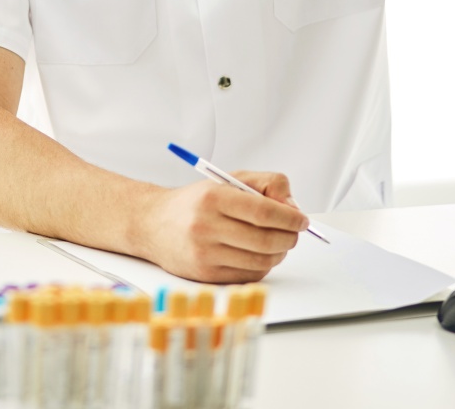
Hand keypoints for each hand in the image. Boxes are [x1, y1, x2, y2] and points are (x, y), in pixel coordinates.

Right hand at [142, 172, 307, 282]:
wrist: (153, 224)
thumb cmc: (194, 202)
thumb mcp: (226, 180)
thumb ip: (264, 184)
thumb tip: (292, 206)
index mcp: (212, 196)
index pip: (263, 211)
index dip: (289, 217)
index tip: (301, 219)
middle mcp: (206, 225)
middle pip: (265, 239)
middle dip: (288, 237)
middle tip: (293, 232)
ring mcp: (205, 253)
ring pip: (261, 260)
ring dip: (278, 253)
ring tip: (277, 242)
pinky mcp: (206, 275)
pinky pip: (249, 275)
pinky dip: (262, 266)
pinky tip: (257, 254)